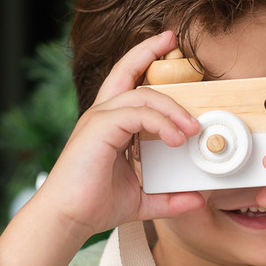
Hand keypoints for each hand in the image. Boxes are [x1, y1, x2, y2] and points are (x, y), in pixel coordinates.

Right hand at [29, 31, 204, 239]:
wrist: (68, 219)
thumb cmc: (94, 205)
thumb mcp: (141, 199)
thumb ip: (168, 197)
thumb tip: (197, 198)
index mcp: (110, 124)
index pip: (128, 82)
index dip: (144, 59)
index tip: (167, 46)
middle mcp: (102, 115)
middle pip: (128, 72)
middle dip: (151, 53)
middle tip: (177, 46)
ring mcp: (98, 119)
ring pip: (141, 94)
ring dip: (172, 108)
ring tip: (192, 129)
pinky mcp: (98, 129)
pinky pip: (136, 114)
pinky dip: (160, 123)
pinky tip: (174, 138)